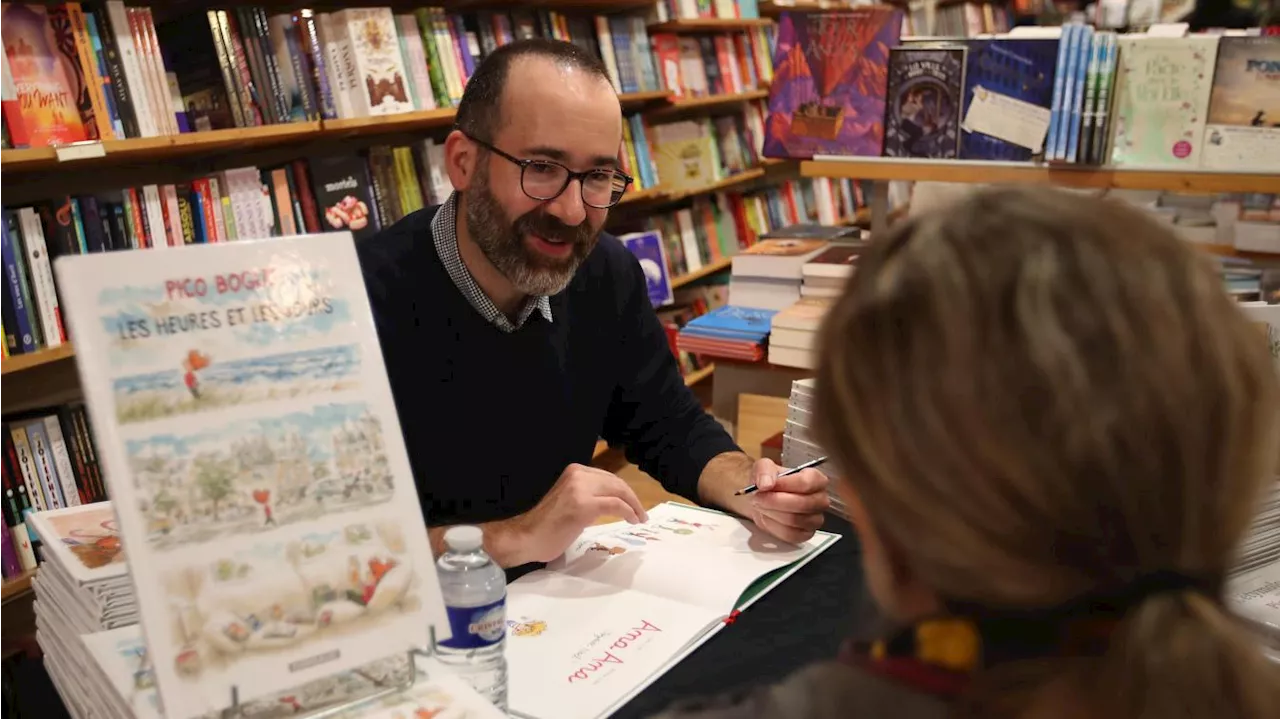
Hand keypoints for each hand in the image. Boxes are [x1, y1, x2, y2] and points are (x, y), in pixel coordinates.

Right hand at [508, 464, 648, 563]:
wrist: (525, 537)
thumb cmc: (544, 525)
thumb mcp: (567, 500)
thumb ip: (585, 495)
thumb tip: (608, 502)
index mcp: (573, 472)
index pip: (606, 477)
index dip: (623, 490)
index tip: (633, 503)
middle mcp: (577, 475)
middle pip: (615, 482)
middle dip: (631, 497)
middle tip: (640, 512)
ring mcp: (580, 489)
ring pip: (618, 491)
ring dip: (633, 505)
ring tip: (639, 517)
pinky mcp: (584, 505)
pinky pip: (615, 505)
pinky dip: (628, 512)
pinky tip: (632, 520)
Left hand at [744, 458, 829, 544]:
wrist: (763, 497)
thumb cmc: (769, 481)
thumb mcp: (764, 466)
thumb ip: (765, 470)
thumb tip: (766, 484)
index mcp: (816, 479)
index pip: (806, 483)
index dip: (784, 485)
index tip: (766, 485)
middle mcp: (820, 499)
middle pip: (802, 504)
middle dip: (775, 501)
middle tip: (758, 497)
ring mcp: (815, 519)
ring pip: (794, 520)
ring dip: (772, 513)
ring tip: (761, 505)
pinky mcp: (806, 534)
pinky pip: (790, 534)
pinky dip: (773, 527)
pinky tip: (767, 517)